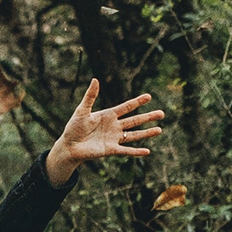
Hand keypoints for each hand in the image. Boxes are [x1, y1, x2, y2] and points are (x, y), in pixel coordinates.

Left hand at [46, 79, 162, 185]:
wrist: (69, 146)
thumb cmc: (74, 127)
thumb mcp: (82, 110)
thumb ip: (90, 97)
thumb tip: (95, 80)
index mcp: (108, 115)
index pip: (126, 107)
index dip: (137, 102)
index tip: (148, 97)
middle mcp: (114, 126)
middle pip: (135, 120)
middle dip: (148, 117)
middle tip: (162, 113)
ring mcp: (114, 138)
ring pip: (134, 135)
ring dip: (147, 133)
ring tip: (159, 129)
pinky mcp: (111, 150)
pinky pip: (126, 150)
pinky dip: (136, 152)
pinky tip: (147, 151)